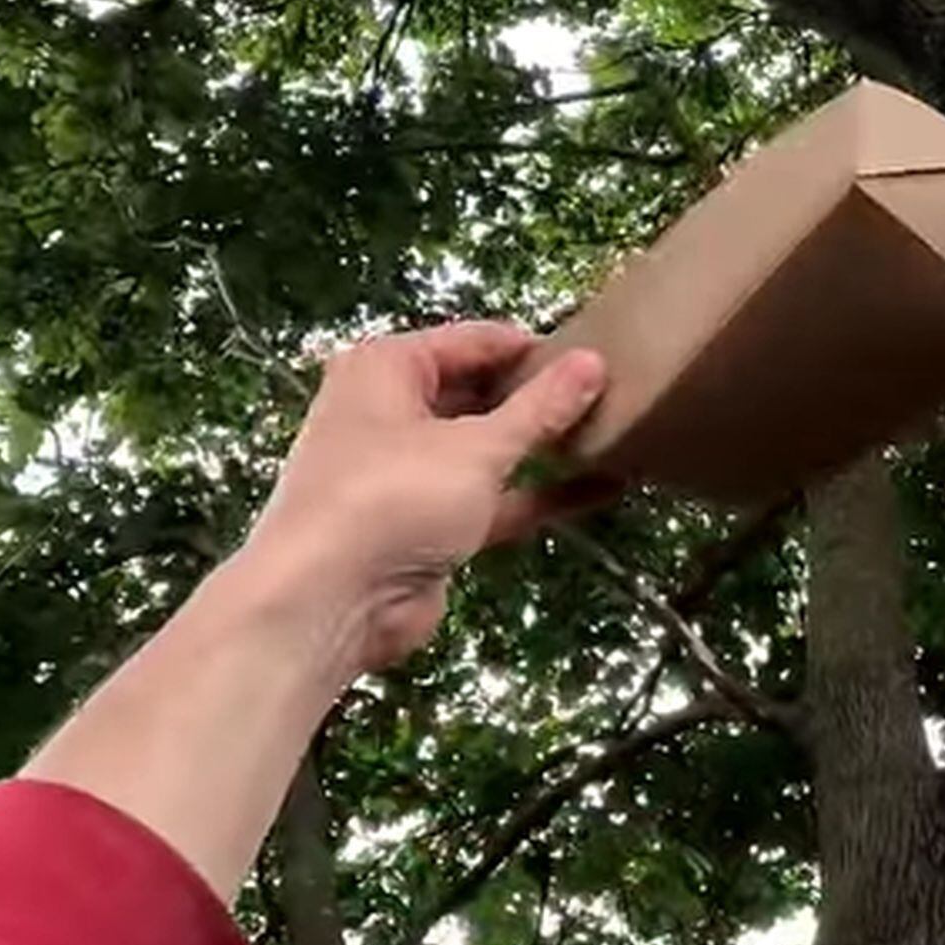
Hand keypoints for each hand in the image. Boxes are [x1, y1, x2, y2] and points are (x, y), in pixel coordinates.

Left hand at [235, 322, 609, 672]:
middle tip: (613, 394)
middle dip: (539, 397)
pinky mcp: (428, 525)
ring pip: (487, 448)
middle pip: (478, 392)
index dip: (532, 347)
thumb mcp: (475, 447)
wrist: (327, 603)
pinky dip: (538, 493)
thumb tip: (593, 362)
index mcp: (387, 369)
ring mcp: (409, 473)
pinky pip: (493, 498)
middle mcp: (392, 412)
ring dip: (542, 446)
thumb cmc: (391, 498)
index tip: (597, 354)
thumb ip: (540, 408)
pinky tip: (602, 488)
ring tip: (616, 434)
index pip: (472, 341)